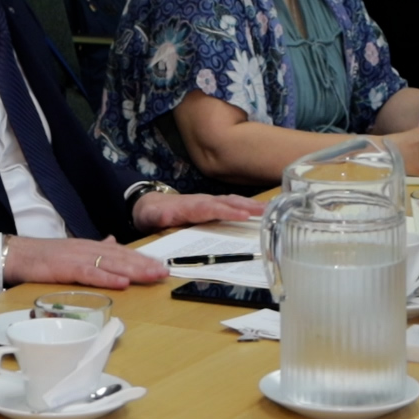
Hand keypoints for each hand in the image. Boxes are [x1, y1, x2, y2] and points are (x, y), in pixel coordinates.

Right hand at [3, 235, 167, 290]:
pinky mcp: (66, 268)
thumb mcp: (73, 251)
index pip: (122, 252)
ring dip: (133, 270)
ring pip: (111, 264)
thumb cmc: (43, 257)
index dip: (143, 259)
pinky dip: (107, 278)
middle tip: (165, 272)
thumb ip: (95, 248)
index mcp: (91, 246)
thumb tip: (113, 241)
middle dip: (145, 265)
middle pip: (122, 257)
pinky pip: (90, 274)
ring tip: (152, 276)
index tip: (161, 266)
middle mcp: (88, 249)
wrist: (16, 254)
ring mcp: (77, 257)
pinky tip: (122, 282)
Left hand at [131, 190, 264, 230]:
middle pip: (226, 203)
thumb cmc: (151, 213)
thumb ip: (158, 216)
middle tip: (265, 211)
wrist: (150, 204)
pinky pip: (231, 203)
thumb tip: (164, 216)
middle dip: (245, 206)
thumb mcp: (150, 216)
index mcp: (188, 207)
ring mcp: (208, 202)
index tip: (242, 215)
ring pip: (231, 201)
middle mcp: (201, 202)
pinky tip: (260, 209)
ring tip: (268, 210)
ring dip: (249, 205)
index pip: (210, 209)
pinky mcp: (212, 205)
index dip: (227, 212)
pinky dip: (246, 205)